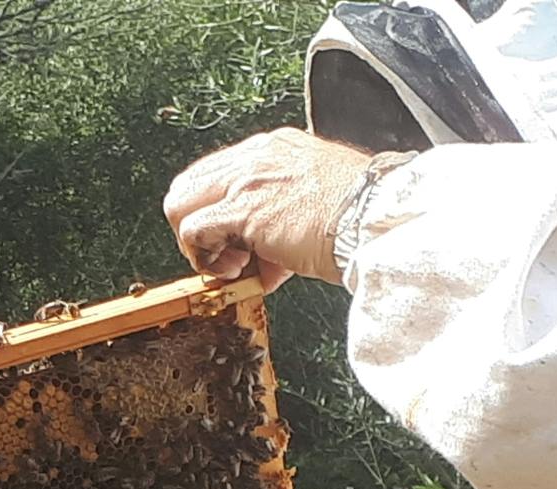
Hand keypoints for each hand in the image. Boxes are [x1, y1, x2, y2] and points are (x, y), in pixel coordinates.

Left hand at [162, 127, 372, 290]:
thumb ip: (283, 222)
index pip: (218, 174)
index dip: (218, 213)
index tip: (236, 241)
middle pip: (189, 185)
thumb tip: (266, 258)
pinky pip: (195, 231)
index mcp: (274, 150)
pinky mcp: (243, 209)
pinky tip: (233, 270)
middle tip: (222, 256)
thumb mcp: (315, 205)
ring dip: (196, 244)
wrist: (376, 218)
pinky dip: (204, 257)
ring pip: (180, 205)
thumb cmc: (360, 215)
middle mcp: (255, 157)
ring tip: (229, 266)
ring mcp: (246, 180)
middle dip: (196, 226)